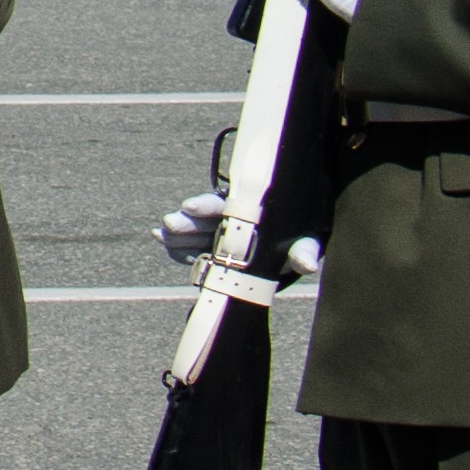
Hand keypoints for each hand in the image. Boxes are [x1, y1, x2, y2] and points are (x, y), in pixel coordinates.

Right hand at [155, 186, 317, 274]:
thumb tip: (308, 264)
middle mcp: (231, 219)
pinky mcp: (213, 254)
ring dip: (178, 235)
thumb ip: (304, 251)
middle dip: (187, 221)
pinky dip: (179, 251)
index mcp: (249, 210)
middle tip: (169, 222)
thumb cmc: (298, 241)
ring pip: (195, 233)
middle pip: (205, 218)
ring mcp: (219, 236)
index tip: (189, 206)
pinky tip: (165, 246)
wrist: (289, 254)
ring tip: (160, 235)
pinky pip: (193, 251)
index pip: (225, 205)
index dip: (206, 205)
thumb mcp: (304, 243)